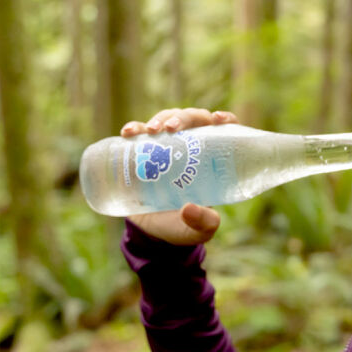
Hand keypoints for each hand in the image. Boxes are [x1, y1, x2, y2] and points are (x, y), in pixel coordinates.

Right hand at [120, 108, 239, 245]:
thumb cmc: (183, 227)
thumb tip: (188, 209)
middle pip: (192, 120)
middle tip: (171, 129)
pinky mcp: (143, 151)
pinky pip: (140, 132)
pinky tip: (128, 132)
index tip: (217, 119)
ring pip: (166, 120)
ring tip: (150, 130)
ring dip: (159, 119)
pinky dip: (135, 128)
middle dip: (182, 118)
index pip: (223, 131)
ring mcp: (166, 146)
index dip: (224, 119)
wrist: (153, 233)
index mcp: (212, 160)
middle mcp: (191, 147)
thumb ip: (202, 223)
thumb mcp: (198, 230)